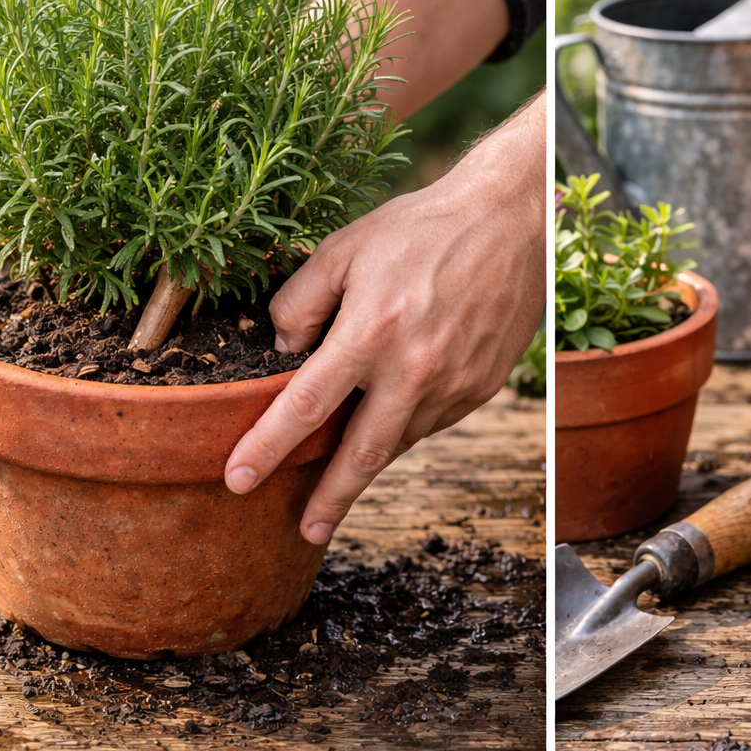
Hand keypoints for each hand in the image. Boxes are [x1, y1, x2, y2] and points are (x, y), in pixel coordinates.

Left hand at [223, 96, 545, 542]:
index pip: (305, 408)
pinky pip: (432, 422)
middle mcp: (414, 370)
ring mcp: (453, 384)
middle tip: (305, 529)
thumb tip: (283, 352)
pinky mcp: (480, 387)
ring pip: (399, 442)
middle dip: (328, 499)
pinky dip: (405, 427)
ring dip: (367, 464)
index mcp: (371, 332)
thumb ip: (299, 301)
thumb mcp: (345, 248)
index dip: (266, 449)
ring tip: (340, 484)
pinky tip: (391, 418)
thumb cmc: (422, 228)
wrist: (512, 221)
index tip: (238, 480)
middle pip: (359, 454)